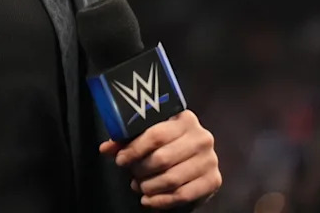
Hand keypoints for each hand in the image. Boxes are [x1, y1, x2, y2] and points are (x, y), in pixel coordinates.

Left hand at [99, 110, 220, 208]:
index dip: (134, 150)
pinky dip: (162, 201)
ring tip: (139, 187)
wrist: (194, 157)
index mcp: (185, 119)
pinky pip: (183, 195)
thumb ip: (125, 140)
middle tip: (132, 176)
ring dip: (150, 187)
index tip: (120, 160)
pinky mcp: (214, 180)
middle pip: (163, 158)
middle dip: (141, 170)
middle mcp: (201, 137)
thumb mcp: (147, 136)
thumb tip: (105, 149)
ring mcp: (210, 160)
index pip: (156, 135)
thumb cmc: (165, 143)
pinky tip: (148, 201)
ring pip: (172, 179)